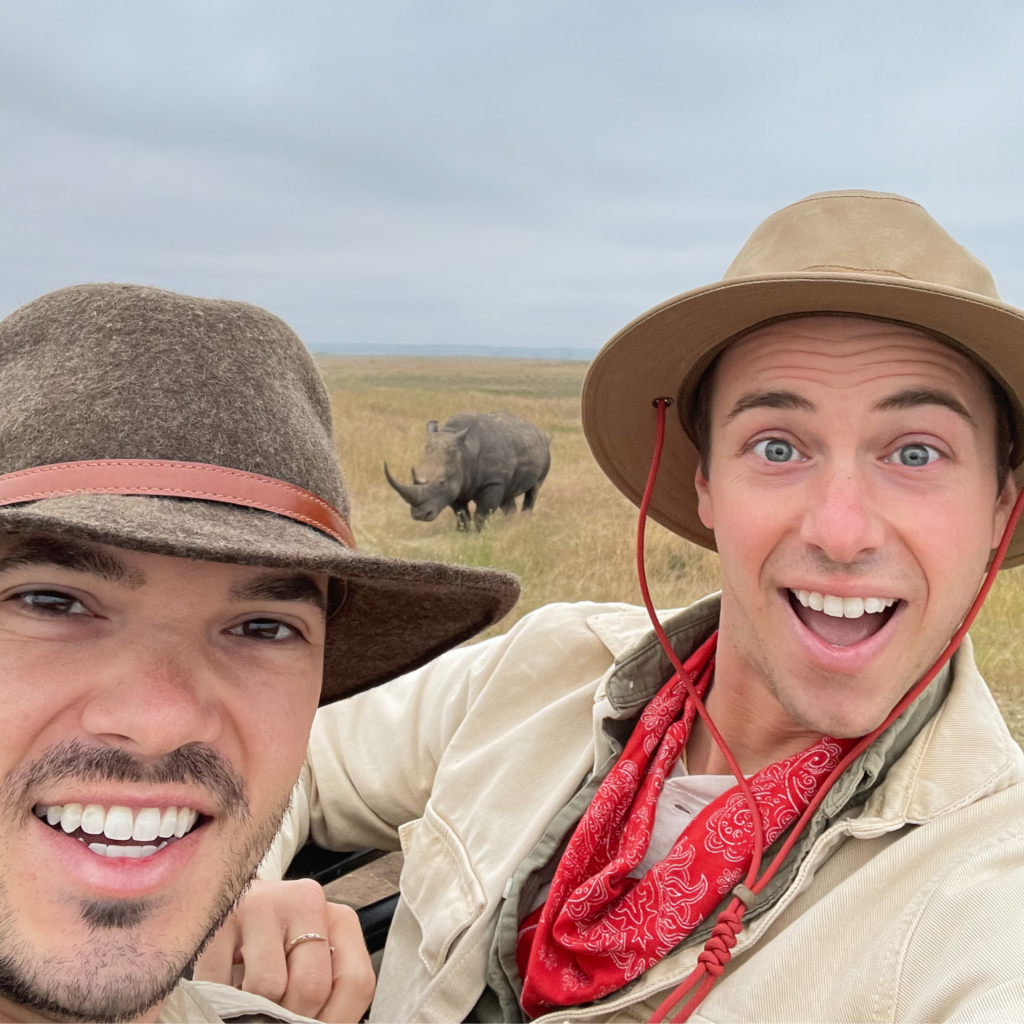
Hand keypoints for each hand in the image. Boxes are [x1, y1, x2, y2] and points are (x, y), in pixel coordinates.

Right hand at [195, 878, 374, 1022]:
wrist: (239, 905)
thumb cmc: (284, 943)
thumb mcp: (319, 961)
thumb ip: (329, 993)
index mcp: (340, 920)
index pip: (355, 983)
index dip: (334, 1020)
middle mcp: (304, 902)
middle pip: (311, 986)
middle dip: (292, 1019)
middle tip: (277, 1020)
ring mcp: (260, 906)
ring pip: (267, 987)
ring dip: (256, 1011)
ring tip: (253, 1004)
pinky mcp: (219, 920)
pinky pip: (221, 985)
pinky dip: (222, 1004)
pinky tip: (228, 991)